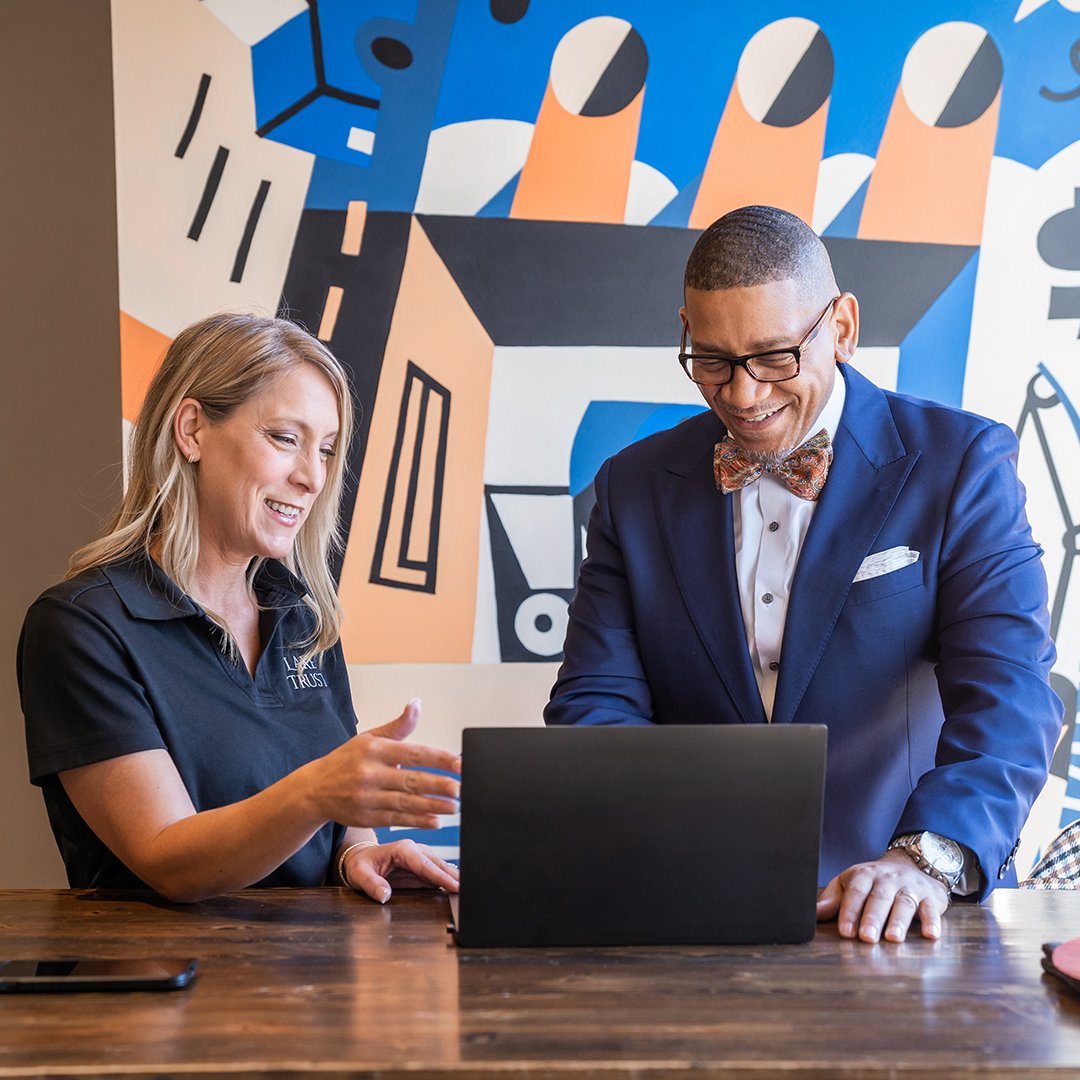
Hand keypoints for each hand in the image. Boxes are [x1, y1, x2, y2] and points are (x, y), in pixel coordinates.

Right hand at [308, 700, 460, 829]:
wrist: (314, 788)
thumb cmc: (347, 760)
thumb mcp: (370, 737)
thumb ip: (398, 726)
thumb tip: (416, 704)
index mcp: (375, 749)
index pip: (412, 753)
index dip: (438, 759)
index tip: (459, 763)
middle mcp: (371, 773)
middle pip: (411, 780)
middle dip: (439, 785)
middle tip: (460, 788)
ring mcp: (368, 797)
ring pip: (406, 802)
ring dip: (433, 806)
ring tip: (454, 806)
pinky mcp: (366, 817)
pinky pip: (396, 819)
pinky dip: (417, 821)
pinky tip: (435, 821)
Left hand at [343, 839, 458, 903]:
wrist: (359, 860)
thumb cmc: (359, 865)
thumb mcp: (360, 874)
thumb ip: (372, 884)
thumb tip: (384, 895)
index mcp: (402, 849)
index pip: (425, 864)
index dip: (440, 875)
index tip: (454, 885)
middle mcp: (413, 850)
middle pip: (437, 864)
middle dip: (453, 875)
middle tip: (468, 888)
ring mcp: (418, 858)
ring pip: (439, 867)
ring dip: (452, 877)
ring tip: (466, 888)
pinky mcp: (419, 867)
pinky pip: (435, 873)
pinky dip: (446, 879)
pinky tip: (456, 887)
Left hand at [816, 850, 949, 941]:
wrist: (913, 864)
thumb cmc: (875, 880)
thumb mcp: (850, 883)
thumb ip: (833, 900)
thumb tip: (813, 913)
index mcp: (865, 875)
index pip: (856, 892)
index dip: (850, 911)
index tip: (845, 931)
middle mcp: (888, 879)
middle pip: (879, 898)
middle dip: (872, 918)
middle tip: (866, 937)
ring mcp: (910, 887)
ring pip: (904, 903)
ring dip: (898, 921)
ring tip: (892, 938)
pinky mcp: (930, 897)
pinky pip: (931, 909)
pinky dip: (932, 921)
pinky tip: (931, 934)